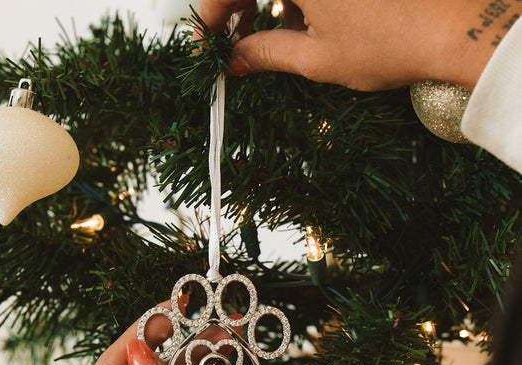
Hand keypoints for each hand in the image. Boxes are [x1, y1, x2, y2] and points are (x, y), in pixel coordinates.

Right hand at [196, 0, 508, 89]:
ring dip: (266, 0)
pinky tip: (302, 18)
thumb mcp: (315, 57)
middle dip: (235, 8)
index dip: (210, 19)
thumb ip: (265, 54)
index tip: (206, 49)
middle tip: (233, 45)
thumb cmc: (389, 42)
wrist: (456, 26)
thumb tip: (235, 61)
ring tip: (270, 37)